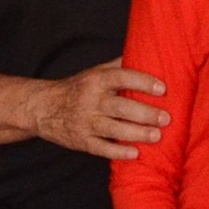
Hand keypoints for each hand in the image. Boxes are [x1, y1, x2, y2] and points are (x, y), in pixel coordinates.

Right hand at [38, 61, 170, 160]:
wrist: (42, 108)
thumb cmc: (76, 89)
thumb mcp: (94, 72)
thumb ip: (118, 66)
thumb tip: (146, 56)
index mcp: (95, 81)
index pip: (121, 77)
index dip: (142, 82)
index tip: (162, 88)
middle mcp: (90, 101)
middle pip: (121, 107)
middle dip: (145, 113)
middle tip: (166, 118)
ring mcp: (85, 122)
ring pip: (114, 129)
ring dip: (137, 133)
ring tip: (157, 135)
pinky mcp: (82, 141)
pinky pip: (101, 148)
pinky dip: (118, 152)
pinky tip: (135, 153)